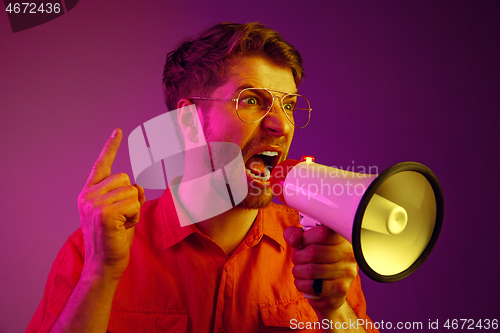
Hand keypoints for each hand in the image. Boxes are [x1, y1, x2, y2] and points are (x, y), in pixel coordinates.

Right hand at [77, 128, 144, 280]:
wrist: (104, 264)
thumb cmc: (114, 240)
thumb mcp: (121, 213)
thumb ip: (126, 196)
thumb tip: (138, 186)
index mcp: (89, 194)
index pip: (101, 165)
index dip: (110, 147)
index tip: (117, 131)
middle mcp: (88, 196)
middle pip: (125, 178)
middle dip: (131, 197)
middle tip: (122, 218)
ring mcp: (94, 203)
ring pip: (131, 191)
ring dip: (134, 209)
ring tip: (121, 224)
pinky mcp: (104, 212)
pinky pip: (134, 203)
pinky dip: (134, 216)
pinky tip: (123, 227)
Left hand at [284, 226, 357, 317]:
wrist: (331, 287)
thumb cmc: (317, 258)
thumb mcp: (305, 241)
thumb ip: (294, 234)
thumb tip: (294, 240)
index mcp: (341, 237)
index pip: (321, 233)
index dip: (305, 239)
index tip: (302, 244)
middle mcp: (348, 253)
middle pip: (313, 252)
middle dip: (297, 257)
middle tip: (297, 260)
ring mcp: (346, 272)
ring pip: (311, 270)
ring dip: (298, 272)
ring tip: (298, 271)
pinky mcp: (340, 289)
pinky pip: (314, 287)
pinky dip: (302, 285)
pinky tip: (302, 282)